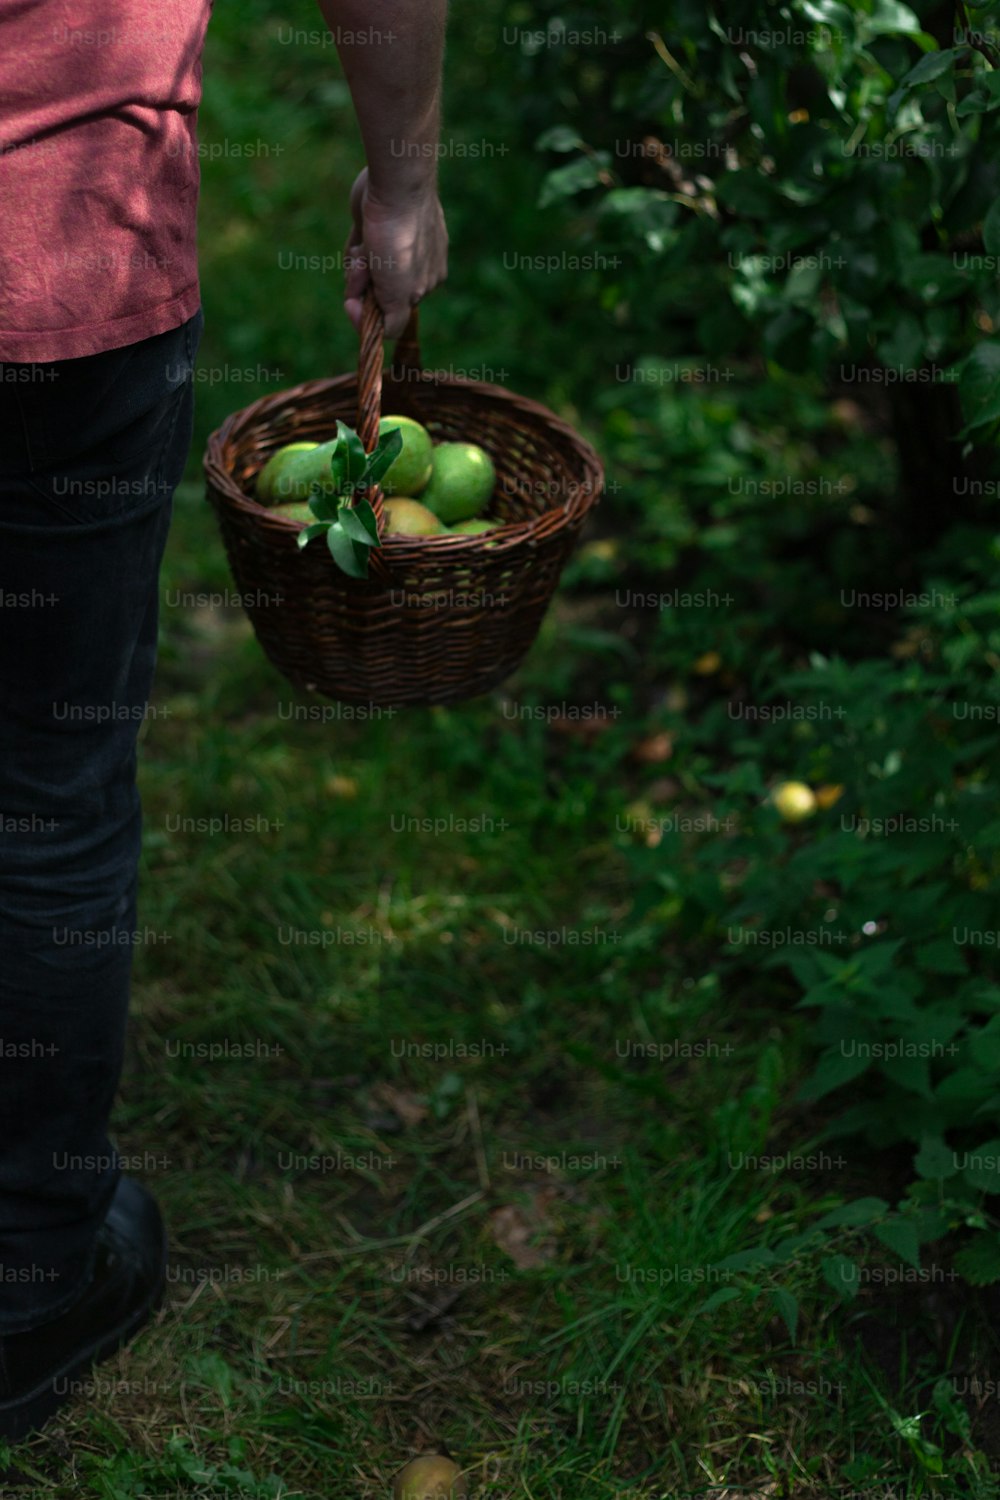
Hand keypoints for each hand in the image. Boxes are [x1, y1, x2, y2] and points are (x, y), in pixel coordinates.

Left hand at [343, 167, 448, 339]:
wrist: (394, 189)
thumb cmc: (400, 243)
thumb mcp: (399, 295)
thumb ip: (393, 322)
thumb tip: (382, 334)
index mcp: (424, 284)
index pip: (390, 314)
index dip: (367, 314)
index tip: (352, 306)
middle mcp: (411, 267)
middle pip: (373, 294)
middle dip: (361, 287)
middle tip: (364, 270)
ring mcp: (393, 246)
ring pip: (363, 274)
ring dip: (356, 268)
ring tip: (364, 250)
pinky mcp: (375, 228)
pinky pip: (357, 251)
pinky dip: (353, 250)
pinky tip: (360, 239)